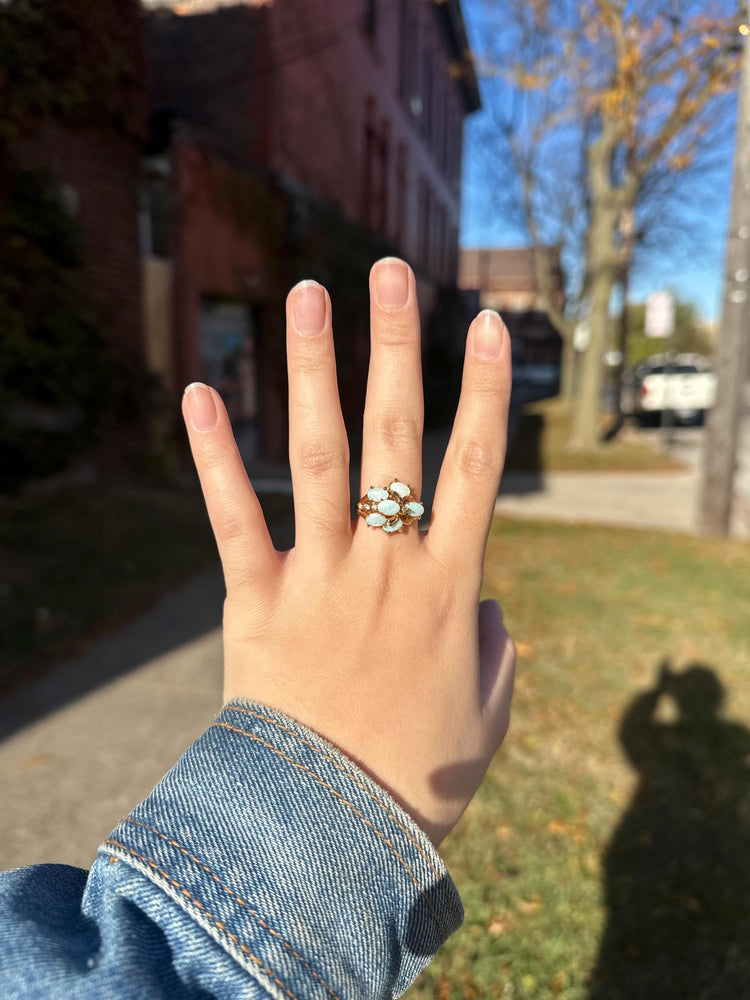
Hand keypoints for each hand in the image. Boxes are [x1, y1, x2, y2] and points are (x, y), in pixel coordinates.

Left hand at [181, 257, 514, 845]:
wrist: (331, 835)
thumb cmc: (419, 777)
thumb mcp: (486, 714)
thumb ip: (498, 647)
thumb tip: (491, 605)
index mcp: (449, 588)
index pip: (478, 466)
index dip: (485, 390)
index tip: (486, 324)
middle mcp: (386, 566)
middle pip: (394, 435)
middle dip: (395, 347)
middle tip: (389, 272)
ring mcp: (319, 579)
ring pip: (318, 455)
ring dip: (313, 370)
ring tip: (305, 295)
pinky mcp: (256, 603)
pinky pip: (234, 517)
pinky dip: (215, 455)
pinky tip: (202, 392)